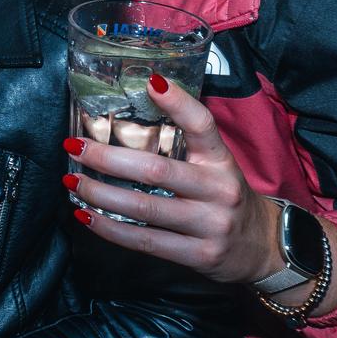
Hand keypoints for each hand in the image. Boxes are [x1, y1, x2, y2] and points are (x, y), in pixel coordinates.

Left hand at [65, 74, 283, 284]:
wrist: (263, 247)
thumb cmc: (225, 198)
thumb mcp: (216, 165)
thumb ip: (184, 145)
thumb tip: (129, 116)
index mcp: (222, 160)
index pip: (203, 125)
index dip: (179, 103)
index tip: (150, 82)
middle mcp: (218, 190)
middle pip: (156, 169)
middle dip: (108, 158)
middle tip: (75, 147)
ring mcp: (210, 224)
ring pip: (145, 207)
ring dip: (100, 194)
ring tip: (73, 182)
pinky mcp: (199, 255)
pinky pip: (145, 240)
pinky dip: (110, 229)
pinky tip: (87, 216)